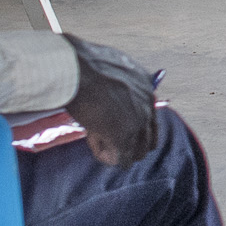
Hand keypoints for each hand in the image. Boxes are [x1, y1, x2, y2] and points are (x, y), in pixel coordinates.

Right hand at [57, 37, 159, 167]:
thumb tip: (108, 92)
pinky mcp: (124, 136)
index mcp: (146, 85)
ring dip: (117, 150)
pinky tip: (91, 141)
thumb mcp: (108, 69)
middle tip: (101, 134)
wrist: (75, 68)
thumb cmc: (82, 65)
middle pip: (148, 139)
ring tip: (94, 135)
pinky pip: (121, 159)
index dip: (129, 125)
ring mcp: (138, 122)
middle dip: (127, 143)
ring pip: (137, 152)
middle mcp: (148, 104)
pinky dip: (105, 156)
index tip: (108, 121)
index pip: (149, 117)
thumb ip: (115, 83)